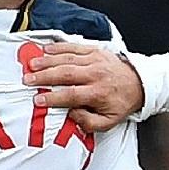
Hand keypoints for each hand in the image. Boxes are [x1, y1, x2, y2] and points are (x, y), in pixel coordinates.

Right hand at [26, 41, 144, 132]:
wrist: (139, 83)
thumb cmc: (121, 102)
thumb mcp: (109, 121)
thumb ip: (89, 122)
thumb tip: (72, 115)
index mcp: (98, 93)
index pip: (71, 95)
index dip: (53, 98)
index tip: (38, 100)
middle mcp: (95, 74)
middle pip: (65, 74)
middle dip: (44, 77)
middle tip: (28, 80)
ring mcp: (95, 60)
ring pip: (67, 59)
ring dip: (47, 61)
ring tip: (32, 64)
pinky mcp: (95, 50)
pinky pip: (74, 47)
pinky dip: (59, 48)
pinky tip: (46, 50)